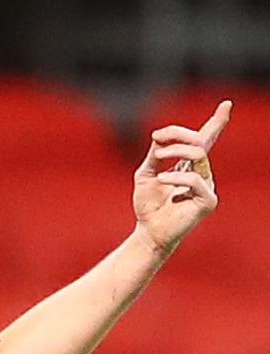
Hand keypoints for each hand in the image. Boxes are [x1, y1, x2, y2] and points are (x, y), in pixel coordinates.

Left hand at [132, 100, 231, 251]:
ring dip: (174, 151)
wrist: (148, 230)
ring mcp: (207, 186)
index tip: (226, 104)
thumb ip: (155, 154)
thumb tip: (161, 136)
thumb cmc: (148, 205)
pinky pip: (195, 179)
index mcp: (190, 165)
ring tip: (157, 158)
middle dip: (178, 134)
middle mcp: (202, 173)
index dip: (216, 122)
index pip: (206, 140)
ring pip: (198, 155)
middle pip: (200, 141)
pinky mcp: (208, 200)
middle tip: (157, 136)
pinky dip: (175, 176)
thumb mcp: (146, 173)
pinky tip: (161, 180)